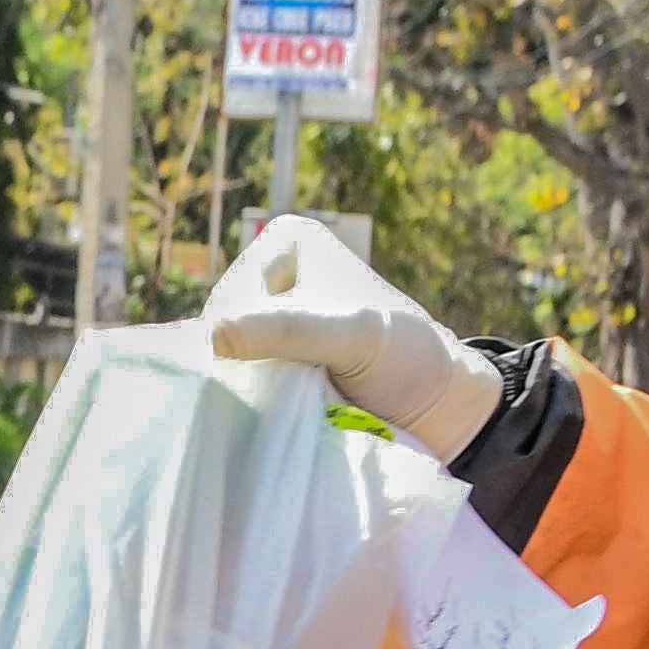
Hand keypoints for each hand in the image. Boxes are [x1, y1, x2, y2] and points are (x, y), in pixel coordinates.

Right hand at [210, 214, 499, 458]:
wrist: (432, 403)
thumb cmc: (402, 358)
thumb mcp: (351, 336)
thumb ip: (288, 331)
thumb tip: (215, 336)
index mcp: (286, 240)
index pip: (230, 303)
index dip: (257, 341)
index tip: (314, 356)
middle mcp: (271, 271)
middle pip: (222, 330)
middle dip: (254, 364)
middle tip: (306, 382)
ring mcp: (267, 316)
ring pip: (225, 360)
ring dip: (255, 387)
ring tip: (302, 396)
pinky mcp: (272, 355)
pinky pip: (237, 380)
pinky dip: (256, 400)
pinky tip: (287, 409)